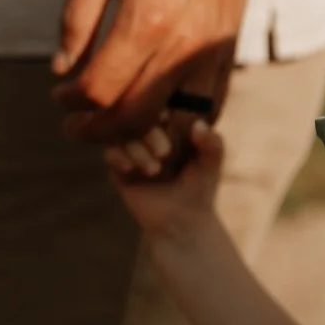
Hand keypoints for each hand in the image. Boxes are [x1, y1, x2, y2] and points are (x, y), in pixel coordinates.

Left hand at [53, 0, 252, 142]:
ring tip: (112, 124)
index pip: (101, 89)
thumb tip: (63, 67)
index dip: (73, 102)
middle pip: (134, 117)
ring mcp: (210, 54)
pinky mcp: (227, 54)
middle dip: (98, 131)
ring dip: (138, 131)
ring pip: (171, 120)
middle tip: (76, 126)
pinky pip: (203, 107)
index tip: (61, 95)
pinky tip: (153, 111)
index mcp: (145, 22)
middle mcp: (182, 47)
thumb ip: (76, 16)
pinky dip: (174, 120)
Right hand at [107, 115, 224, 241]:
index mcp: (172, 124)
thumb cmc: (199, 187)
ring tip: (155, 170)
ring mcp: (133, 148)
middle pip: (140, 116)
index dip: (164, 108)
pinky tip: (130, 169)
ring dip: (137, 149)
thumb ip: (213, 144)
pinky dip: (119, 157)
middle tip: (166, 152)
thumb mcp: (211, 165)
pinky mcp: (119, 167)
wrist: (181, 221)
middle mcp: (150, 132)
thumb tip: (199, 124)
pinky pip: (111, 152)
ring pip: (123, 133)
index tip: (170, 118)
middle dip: (151, 132)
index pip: (162, 103)